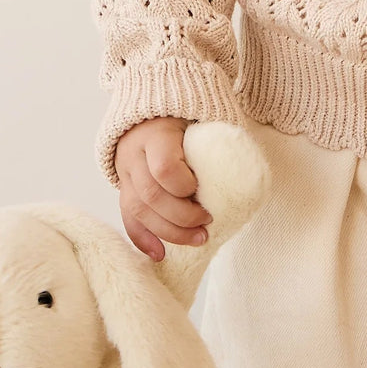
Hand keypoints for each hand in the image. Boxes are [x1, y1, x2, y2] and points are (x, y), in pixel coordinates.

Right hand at [115, 117, 212, 261]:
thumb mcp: (201, 119)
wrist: (152, 112)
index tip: (202, 191)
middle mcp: (134, 154)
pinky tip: (159, 254)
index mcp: (155, 133)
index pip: (164, 168)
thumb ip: (215, 141)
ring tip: (197, 240)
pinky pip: (128, 218)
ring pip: (138, 211)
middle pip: (151, 196)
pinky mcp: (124, 189)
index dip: (184, 187)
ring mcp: (125, 174)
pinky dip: (143, 239)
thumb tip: (242, 178)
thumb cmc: (186, 118)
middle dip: (182, 218)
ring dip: (169, 232)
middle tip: (206, 224)